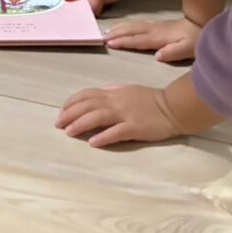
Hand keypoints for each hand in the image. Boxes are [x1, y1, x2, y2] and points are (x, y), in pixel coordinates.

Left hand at [56, 84, 180, 146]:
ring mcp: (126, 114)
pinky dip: (104, 137)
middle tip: (58, 124)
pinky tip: (93, 143)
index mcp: (113, 93)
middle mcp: (116, 102)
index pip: (86, 95)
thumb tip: (97, 95)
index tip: (61, 112)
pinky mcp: (135, 127)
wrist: (173, 107)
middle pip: (88, 105)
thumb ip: (112, 92)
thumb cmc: (151, 99)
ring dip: (81, 124)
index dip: (71, 103)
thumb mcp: (128, 90)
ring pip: (98, 117)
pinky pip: (117, 132)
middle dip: (70, 114)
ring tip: (69, 132)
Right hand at [106, 17, 200, 62]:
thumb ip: (172, 52)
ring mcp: (153, 26)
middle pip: (131, 31)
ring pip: (132, 26)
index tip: (110, 43)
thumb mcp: (187, 49)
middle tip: (101, 37)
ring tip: (106, 33)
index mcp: (158, 37)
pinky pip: (136, 24)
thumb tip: (157, 56)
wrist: (202, 24)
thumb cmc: (195, 40)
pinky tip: (121, 28)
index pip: (137, 40)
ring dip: (118, 29)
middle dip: (116, 33)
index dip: (123, 42)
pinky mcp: (156, 25)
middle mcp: (153, 30)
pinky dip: (125, 26)